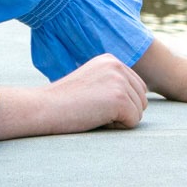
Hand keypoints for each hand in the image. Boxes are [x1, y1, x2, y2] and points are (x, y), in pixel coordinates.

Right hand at [0, 54, 147, 140]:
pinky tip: (96, 119)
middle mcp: (118, 65)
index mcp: (111, 59)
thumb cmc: (64, 101)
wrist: (45, 107)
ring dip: (119, 119)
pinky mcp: (119, 99)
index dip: (119, 103)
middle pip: (142, 99)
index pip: (137, 87)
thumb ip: (111, 83)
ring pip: (139, 111)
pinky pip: (133, 122)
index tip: (94, 101)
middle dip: (123, 111)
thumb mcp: (91, 82)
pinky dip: (117, 127)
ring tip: (94, 113)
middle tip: (94, 109)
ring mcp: (119, 81)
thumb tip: (139, 99)